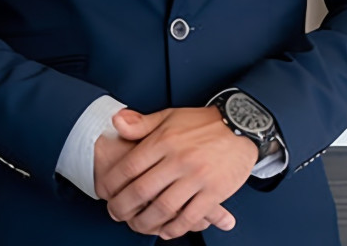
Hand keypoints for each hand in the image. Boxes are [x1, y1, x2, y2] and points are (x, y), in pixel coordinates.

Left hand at [100, 106, 257, 238]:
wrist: (240, 125)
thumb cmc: (202, 123)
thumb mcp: (169, 116)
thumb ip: (141, 123)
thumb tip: (115, 121)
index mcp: (165, 139)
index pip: (131, 166)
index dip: (114, 183)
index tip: (106, 192)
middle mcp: (179, 159)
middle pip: (143, 191)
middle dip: (124, 207)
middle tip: (115, 213)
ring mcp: (197, 177)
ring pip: (164, 208)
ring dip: (145, 222)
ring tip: (136, 225)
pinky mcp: (214, 192)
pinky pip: (190, 217)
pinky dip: (174, 228)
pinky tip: (165, 230)